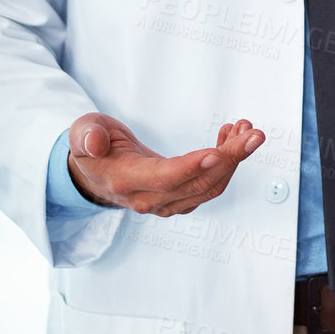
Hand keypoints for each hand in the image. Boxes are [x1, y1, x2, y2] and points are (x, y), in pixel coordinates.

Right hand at [66, 112, 264, 216]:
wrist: (95, 172)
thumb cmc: (91, 148)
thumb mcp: (81, 133)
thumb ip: (86, 136)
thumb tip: (94, 142)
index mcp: (125, 181)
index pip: (164, 178)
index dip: (192, 167)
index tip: (217, 151)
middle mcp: (149, 199)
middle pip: (197, 184)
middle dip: (230, 158)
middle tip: (253, 133)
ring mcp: (167, 203)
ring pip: (210, 186)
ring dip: (234, 159)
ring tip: (247, 130)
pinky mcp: (180, 198)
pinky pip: (210, 184)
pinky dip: (227, 162)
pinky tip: (232, 137)